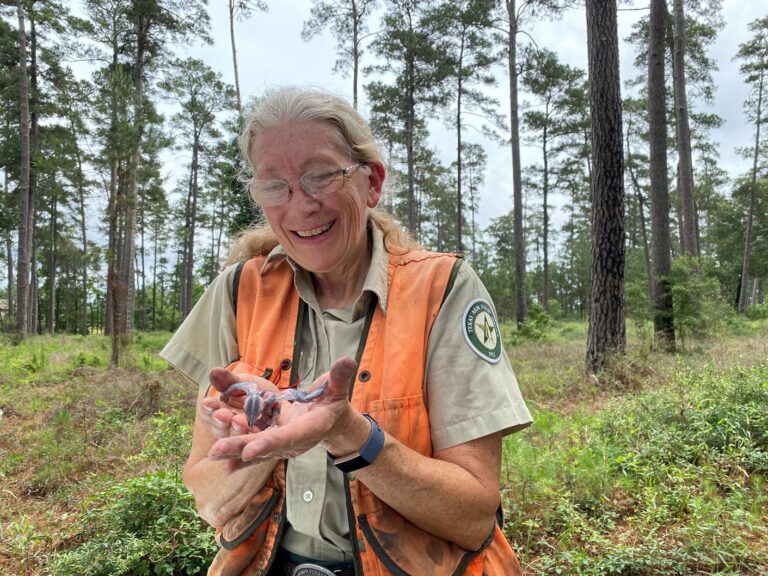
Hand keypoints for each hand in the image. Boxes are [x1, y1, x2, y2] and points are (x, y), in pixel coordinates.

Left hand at [207, 356, 356, 471]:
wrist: (330, 422)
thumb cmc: (334, 403)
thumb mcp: (338, 388)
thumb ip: (339, 377)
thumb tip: (348, 360)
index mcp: (309, 429)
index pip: (288, 436)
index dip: (269, 442)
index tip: (249, 449)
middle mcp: (292, 441)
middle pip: (263, 444)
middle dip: (239, 446)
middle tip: (217, 450)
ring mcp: (279, 441)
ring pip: (254, 442)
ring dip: (232, 442)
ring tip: (212, 450)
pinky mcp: (271, 436)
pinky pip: (251, 439)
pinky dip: (235, 447)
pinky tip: (218, 458)